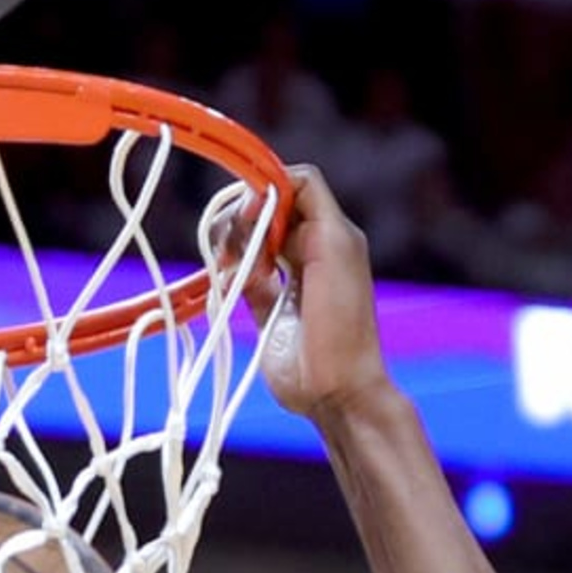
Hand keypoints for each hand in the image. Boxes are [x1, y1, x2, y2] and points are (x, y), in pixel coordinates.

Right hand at [220, 167, 393, 421]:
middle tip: (241, 245)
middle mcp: (306, 248)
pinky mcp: (262, 305)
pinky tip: (233, 283)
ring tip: (237, 269)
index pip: (293, 185)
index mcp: (330, 231)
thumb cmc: (343, 318)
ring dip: (234, 246)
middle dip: (244, 219)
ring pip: (246, 239)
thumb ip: (311, 204)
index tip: (253, 210)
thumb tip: (268, 187)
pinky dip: (228, 271)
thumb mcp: (336, 246)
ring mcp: (282, 276)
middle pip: (263, 209)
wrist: (335, 387)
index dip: (269, 188)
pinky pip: (236, 273)